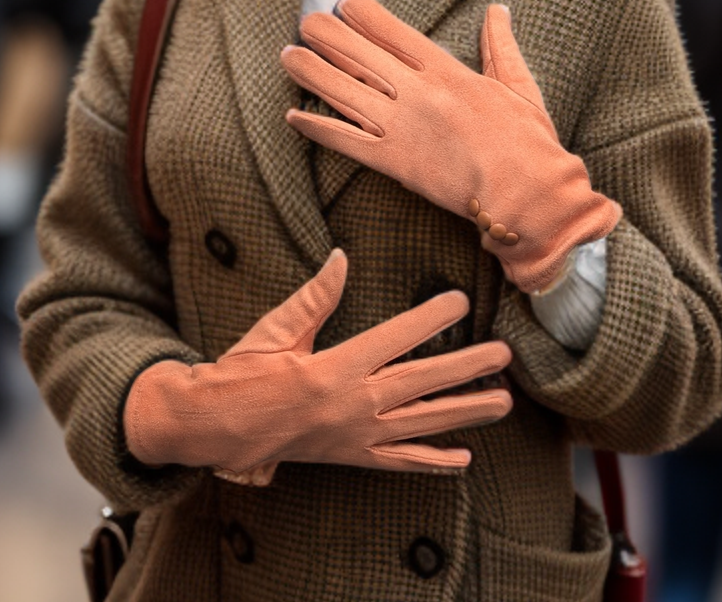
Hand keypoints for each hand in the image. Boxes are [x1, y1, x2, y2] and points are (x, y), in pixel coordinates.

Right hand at [124, 250, 511, 482]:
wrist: (218, 427)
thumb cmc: (243, 373)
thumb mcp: (277, 330)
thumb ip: (315, 296)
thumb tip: (341, 258)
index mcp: (336, 368)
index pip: (395, 338)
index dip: (430, 319)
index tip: (460, 300)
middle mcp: (353, 405)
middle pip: (421, 384)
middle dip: (466, 369)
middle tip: (504, 356)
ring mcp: (355, 436)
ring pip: (422, 424)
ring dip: (465, 413)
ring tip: (502, 403)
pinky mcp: (350, 456)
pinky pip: (398, 463)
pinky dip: (431, 462)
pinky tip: (462, 459)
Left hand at [281, 0, 619, 293]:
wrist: (529, 196)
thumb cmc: (530, 143)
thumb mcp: (519, 85)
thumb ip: (500, 46)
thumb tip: (499, 10)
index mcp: (448, 72)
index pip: (394, 32)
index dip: (363, 16)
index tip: (344, 5)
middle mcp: (418, 94)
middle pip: (361, 56)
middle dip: (328, 35)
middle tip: (306, 22)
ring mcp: (402, 128)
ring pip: (345, 92)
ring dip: (312, 72)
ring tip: (288, 56)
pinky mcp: (394, 163)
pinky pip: (346, 141)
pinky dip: (317, 128)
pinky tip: (293, 116)